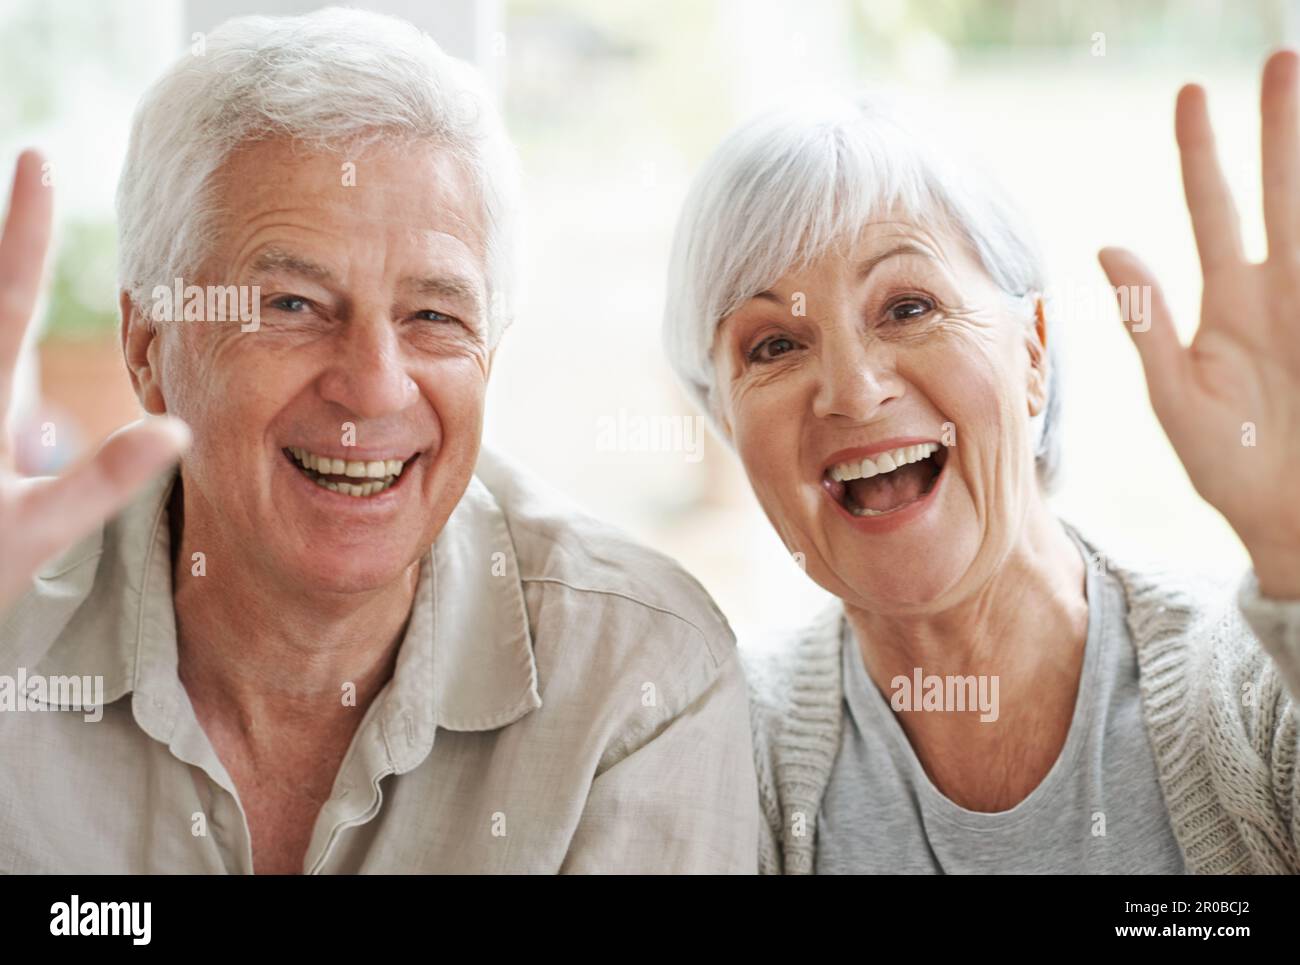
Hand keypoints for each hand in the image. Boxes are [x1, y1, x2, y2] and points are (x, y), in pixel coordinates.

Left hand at [0, 150, 189, 611]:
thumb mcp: (38, 532)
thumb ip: (104, 480)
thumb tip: (175, 430)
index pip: (11, 297)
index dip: (27, 228)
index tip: (36, 158)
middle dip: (12, 235)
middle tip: (30, 165)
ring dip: (11, 281)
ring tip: (24, 227)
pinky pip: (0, 366)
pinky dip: (11, 324)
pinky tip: (19, 332)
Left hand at [1099, 51, 1299, 598]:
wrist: (1289, 522)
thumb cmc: (1228, 467)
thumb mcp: (1176, 396)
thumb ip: (1147, 322)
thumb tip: (1107, 245)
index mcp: (1229, 302)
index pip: (1211, 207)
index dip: (1201, 151)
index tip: (1191, 90)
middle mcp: (1281, 289)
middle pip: (1283, 189)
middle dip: (1282, 125)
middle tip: (1282, 54)